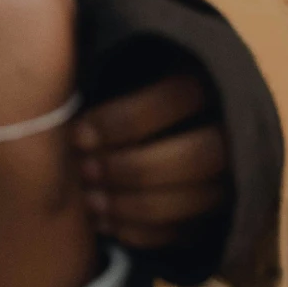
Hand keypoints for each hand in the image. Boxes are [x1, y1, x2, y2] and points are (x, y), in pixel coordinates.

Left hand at [72, 71, 227, 250]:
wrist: (153, 120)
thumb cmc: (121, 82)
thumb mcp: (118, 59)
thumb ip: (99, 56)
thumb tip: (54, 52)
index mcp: (208, 75)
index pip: (180, 96)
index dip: (126, 120)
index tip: (77, 134)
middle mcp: (232, 125)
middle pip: (196, 156)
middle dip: (132, 168)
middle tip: (83, 171)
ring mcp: (233, 175)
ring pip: (195, 200)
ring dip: (134, 206)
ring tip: (87, 202)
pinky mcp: (220, 213)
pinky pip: (189, 233)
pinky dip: (143, 233)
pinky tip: (105, 225)